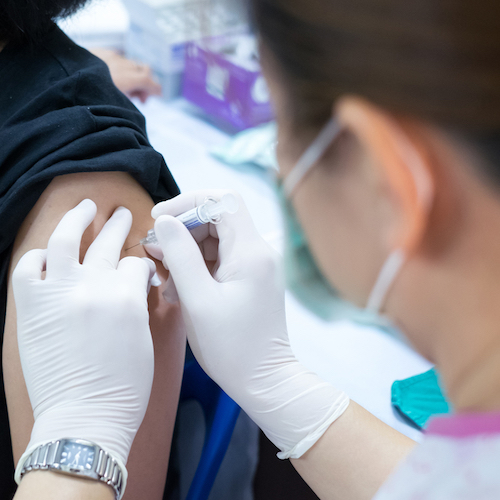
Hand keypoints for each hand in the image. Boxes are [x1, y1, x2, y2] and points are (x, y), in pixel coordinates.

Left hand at [13, 200, 155, 479]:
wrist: (84, 417)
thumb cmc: (124, 386)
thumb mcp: (145, 338)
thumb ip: (138, 302)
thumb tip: (135, 283)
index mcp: (126, 295)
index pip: (136, 263)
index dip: (143, 264)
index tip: (143, 269)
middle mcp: (92, 285)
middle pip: (107, 243)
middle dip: (118, 225)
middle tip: (121, 214)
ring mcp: (58, 292)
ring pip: (65, 239)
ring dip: (77, 218)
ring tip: (86, 206)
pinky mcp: (32, 306)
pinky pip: (28, 267)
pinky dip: (37, 255)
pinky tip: (46, 252)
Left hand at [90, 48, 161, 102]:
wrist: (65, 74)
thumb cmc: (90, 94)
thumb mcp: (114, 104)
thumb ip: (128, 104)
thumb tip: (138, 108)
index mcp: (127, 79)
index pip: (150, 81)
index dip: (156, 89)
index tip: (158, 96)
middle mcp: (122, 65)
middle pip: (144, 69)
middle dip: (146, 82)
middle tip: (139, 97)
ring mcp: (111, 56)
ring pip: (131, 63)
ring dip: (134, 75)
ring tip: (125, 88)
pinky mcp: (100, 51)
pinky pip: (117, 58)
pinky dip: (121, 67)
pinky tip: (111, 77)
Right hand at [149, 191, 348, 457]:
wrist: (264, 380)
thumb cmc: (231, 347)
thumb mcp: (198, 300)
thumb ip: (180, 256)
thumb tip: (166, 222)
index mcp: (250, 251)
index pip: (223, 200)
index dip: (189, 202)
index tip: (160, 219)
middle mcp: (258, 252)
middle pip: (217, 219)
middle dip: (183, 230)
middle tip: (155, 252)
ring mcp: (255, 266)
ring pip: (215, 240)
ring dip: (186, 252)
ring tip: (165, 278)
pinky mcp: (250, 280)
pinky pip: (220, 260)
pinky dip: (197, 268)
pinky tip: (178, 290)